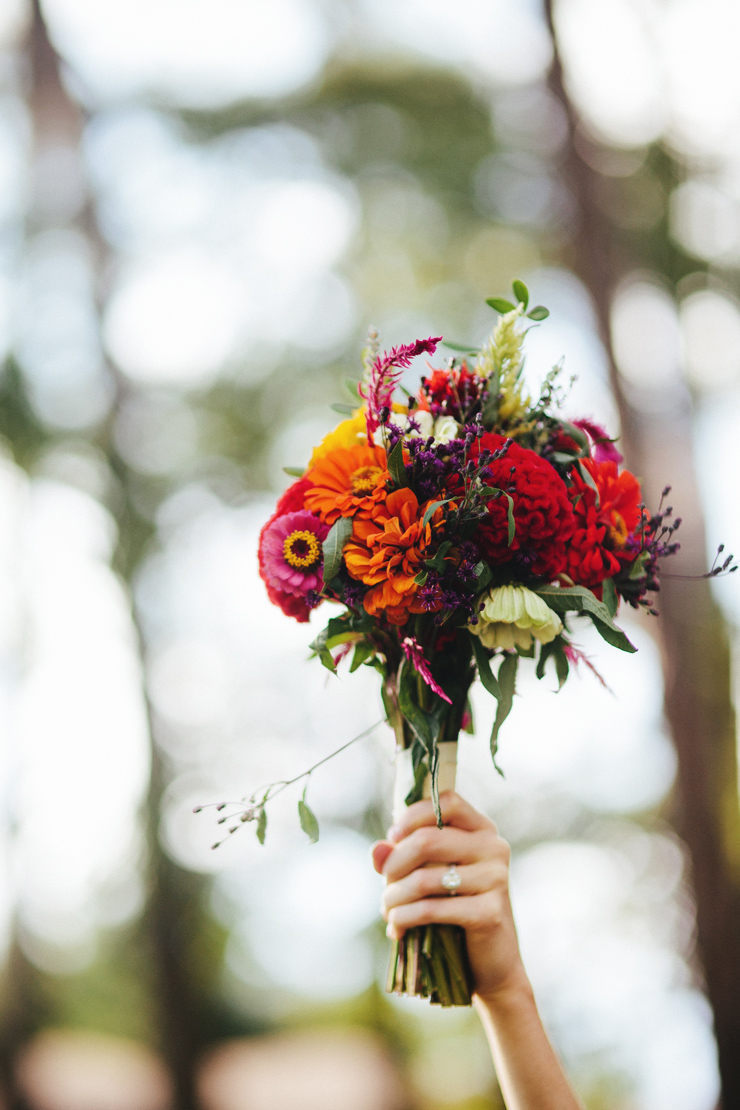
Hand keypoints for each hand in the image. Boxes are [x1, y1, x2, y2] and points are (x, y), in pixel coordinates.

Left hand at [371, 791, 528, 1003]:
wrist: (491, 961)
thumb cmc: (456, 909)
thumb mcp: (429, 876)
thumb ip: (401, 857)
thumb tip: (377, 850)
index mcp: (482, 830)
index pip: (448, 801)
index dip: (414, 815)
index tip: (392, 837)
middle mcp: (494, 848)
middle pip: (429, 839)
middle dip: (395, 865)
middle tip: (384, 886)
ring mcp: (495, 879)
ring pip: (424, 878)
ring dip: (394, 897)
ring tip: (387, 910)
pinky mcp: (490, 913)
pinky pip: (432, 909)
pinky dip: (405, 918)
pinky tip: (396, 928)